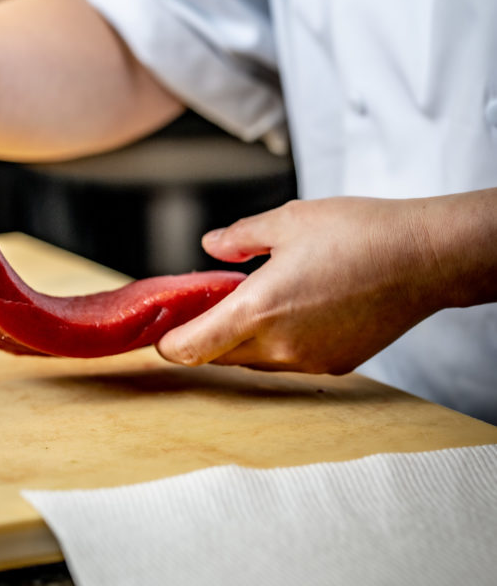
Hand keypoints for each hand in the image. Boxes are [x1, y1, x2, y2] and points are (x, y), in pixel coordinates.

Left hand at [157, 197, 446, 373]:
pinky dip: (276, 342)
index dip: (168, 344)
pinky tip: (291, 309)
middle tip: (204, 304)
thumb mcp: (287, 221)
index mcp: (258, 310)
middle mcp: (280, 346)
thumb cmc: (358, 234)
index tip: (161, 331)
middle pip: (219, 356)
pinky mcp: (335, 364)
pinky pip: (288, 360)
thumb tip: (211, 245)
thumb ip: (239, 238)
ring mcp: (309, 360)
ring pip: (254, 361)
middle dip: (204, 336)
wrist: (424, 259)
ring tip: (251, 300)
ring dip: (241, 339)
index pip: (192, 348)